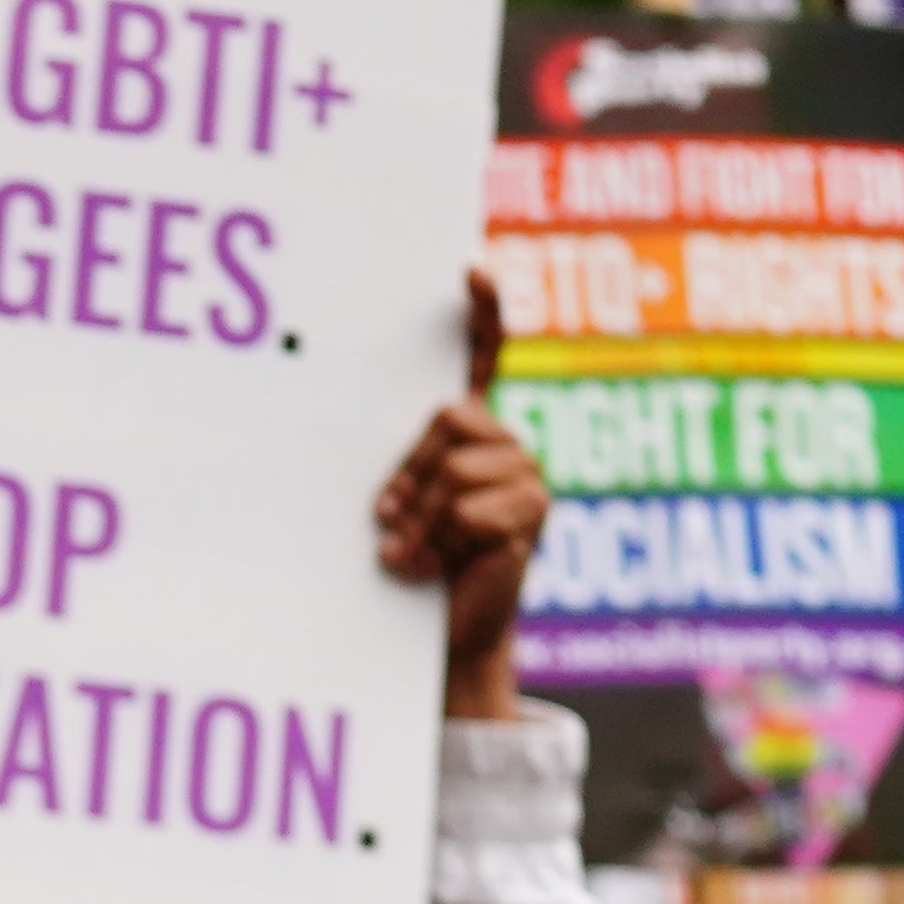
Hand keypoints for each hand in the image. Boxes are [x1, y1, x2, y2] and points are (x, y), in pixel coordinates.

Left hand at [377, 274, 545, 722]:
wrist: (446, 633)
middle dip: (409, 473)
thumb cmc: (413, 567)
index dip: (484, 313)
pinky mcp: (531, 514)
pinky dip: (437, 543)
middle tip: (389, 520)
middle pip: (450, 418)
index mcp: (472, 432)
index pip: (486, 356)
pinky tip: (434, 567)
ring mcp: (526, 476)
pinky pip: (469, 509)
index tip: (470, 270)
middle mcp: (506, 444)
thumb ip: (397, 472)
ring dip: (420, 520)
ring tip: (409, 555)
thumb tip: (372, 472)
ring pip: (456, 469)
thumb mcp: (398, 510)